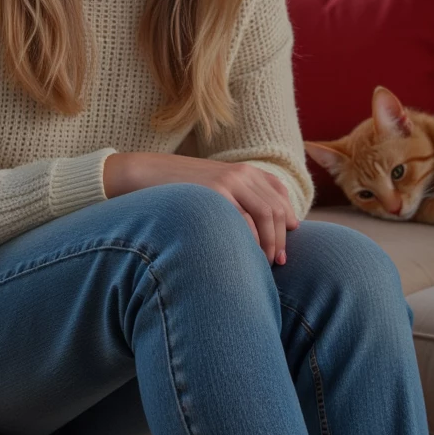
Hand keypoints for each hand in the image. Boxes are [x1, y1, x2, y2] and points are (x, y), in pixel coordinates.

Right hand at [103, 152, 298, 264]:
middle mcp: (241, 174)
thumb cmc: (178, 189)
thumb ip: (236, 199)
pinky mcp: (215, 193)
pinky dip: (252, 241)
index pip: (279, 194)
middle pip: (277, 208)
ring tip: (266, 263)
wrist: (144, 174)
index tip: (286, 242)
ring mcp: (229, 182)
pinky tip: (247, 256)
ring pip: (267, 215)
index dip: (289, 219)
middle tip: (279, 261)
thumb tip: (259, 229)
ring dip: (271, 242)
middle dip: (281, 238)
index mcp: (244, 171)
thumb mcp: (212, 187)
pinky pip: (244, 221)